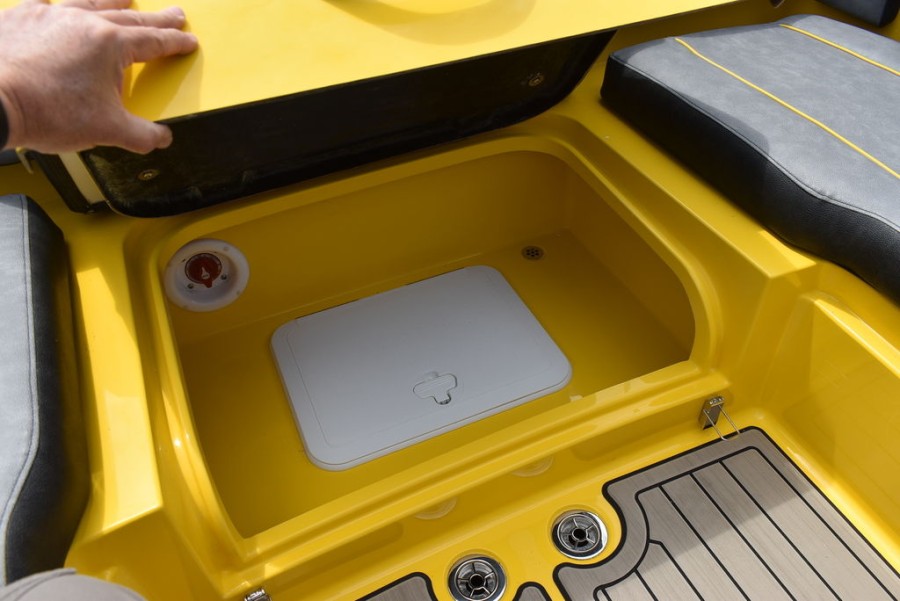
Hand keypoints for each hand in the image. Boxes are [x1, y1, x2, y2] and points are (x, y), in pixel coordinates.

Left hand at [0, 0, 197, 153]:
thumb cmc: (46, 111)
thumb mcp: (107, 130)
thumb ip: (142, 134)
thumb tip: (160, 138)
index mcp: (110, 45)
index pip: (153, 42)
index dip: (174, 42)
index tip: (187, 40)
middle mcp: (83, 22)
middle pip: (129, 17)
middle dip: (156, 19)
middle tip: (174, 14)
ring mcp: (49, 16)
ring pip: (89, 1)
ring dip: (112, 0)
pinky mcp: (20, 18)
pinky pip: (43, 2)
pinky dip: (56, 2)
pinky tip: (57, 3)